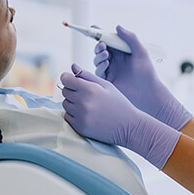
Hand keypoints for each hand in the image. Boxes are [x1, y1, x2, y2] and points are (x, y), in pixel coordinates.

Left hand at [60, 64, 180, 168]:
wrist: (129, 126)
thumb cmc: (118, 103)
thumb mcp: (106, 85)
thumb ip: (87, 75)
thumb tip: (72, 67)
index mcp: (90, 90)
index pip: (66, 79)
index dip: (67, 78)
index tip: (71, 79)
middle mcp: (83, 103)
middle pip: (64, 91)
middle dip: (72, 90)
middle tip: (85, 93)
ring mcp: (81, 116)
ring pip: (65, 104)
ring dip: (72, 103)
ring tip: (88, 104)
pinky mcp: (80, 128)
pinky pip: (67, 117)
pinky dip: (73, 114)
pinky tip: (87, 114)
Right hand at [93, 25, 191, 129]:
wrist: (147, 92)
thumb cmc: (147, 72)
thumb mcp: (141, 52)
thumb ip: (131, 38)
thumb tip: (117, 27)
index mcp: (122, 52)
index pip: (109, 40)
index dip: (100, 34)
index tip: (93, 29)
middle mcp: (115, 60)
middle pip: (100, 49)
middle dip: (98, 45)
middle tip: (102, 45)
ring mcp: (110, 70)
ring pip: (97, 60)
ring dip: (98, 55)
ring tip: (106, 55)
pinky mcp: (107, 80)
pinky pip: (98, 72)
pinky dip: (99, 66)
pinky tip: (106, 65)